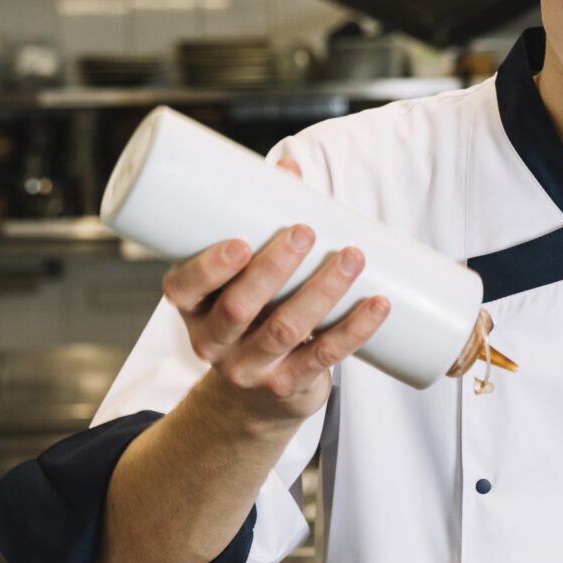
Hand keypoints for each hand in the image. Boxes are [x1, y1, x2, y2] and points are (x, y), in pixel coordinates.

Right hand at [161, 172, 388, 422]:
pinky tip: (377, 304)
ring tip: (352, 256)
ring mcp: (250, 369)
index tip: (240, 242)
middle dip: (273, 269)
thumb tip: (289, 167)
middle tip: (304, 231)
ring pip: (285, 331)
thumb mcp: (239, 275)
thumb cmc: (248, 310)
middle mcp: (212, 342)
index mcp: (192, 308)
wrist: (253, 394)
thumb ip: (258, 221)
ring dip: (321, 291)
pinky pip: (324, 357)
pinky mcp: (289, 386)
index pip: (185, 288)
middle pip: (238, 308)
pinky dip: (355, 329)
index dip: (210, 268)